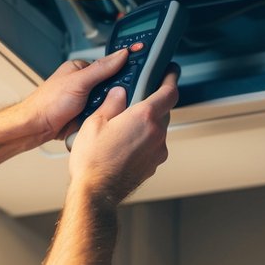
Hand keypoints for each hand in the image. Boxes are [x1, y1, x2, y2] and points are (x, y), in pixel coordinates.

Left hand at [14, 50, 130, 144]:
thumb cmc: (48, 102)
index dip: (126, 67)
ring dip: (109, 107)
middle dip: (116, 94)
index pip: (111, 64)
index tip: (143, 69)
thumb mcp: (79, 82)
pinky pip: (104, 115)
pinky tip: (103, 120)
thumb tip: (122, 54)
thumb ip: (102, 69)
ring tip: (106, 110)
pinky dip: (104, 118)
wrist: (36, 128)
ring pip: (110, 102)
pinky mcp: (87, 115)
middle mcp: (86, 83)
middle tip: (117, 98)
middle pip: (114, 85)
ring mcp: (87, 100)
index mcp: (83, 69)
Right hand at [66, 65, 178, 202]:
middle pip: (163, 110)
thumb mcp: (94, 122)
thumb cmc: (93, 161)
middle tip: (135, 100)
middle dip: (152, 103)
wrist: (96, 193)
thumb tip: (119, 93)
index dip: (171, 78)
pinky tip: (124, 144)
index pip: (169, 91)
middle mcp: (156, 133)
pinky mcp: (153, 165)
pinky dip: (143, 140)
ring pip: (157, 128)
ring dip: (146, 123)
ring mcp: (157, 151)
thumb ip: (111, 103)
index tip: (170, 71)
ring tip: (123, 126)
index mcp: (144, 117)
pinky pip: (153, 145)